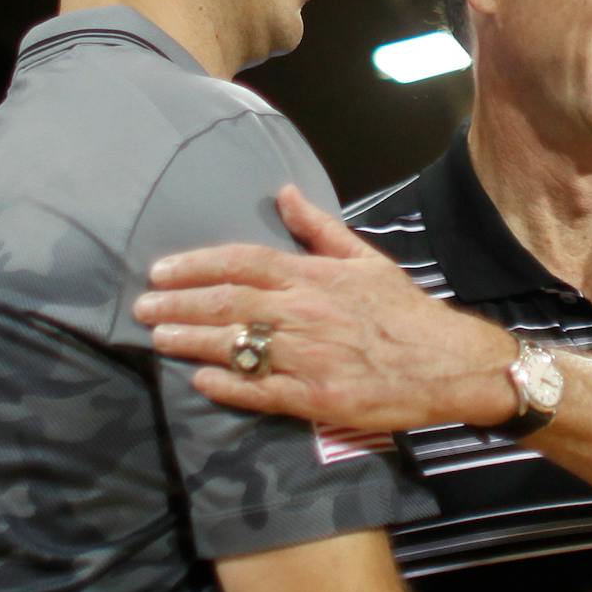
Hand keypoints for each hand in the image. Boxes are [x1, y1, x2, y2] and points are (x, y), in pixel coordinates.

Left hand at [133, 186, 515, 432]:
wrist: (449, 362)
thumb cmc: (404, 311)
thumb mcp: (365, 259)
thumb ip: (319, 228)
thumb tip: (284, 193)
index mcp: (313, 277)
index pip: (241, 263)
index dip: (195, 266)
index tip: (161, 272)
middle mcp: (304, 313)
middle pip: (227, 305)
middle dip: (178, 305)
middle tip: (142, 308)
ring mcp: (307, 358)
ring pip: (237, 347)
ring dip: (191, 342)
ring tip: (158, 339)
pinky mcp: (316, 398)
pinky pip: (261, 391)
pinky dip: (228, 385)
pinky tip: (200, 380)